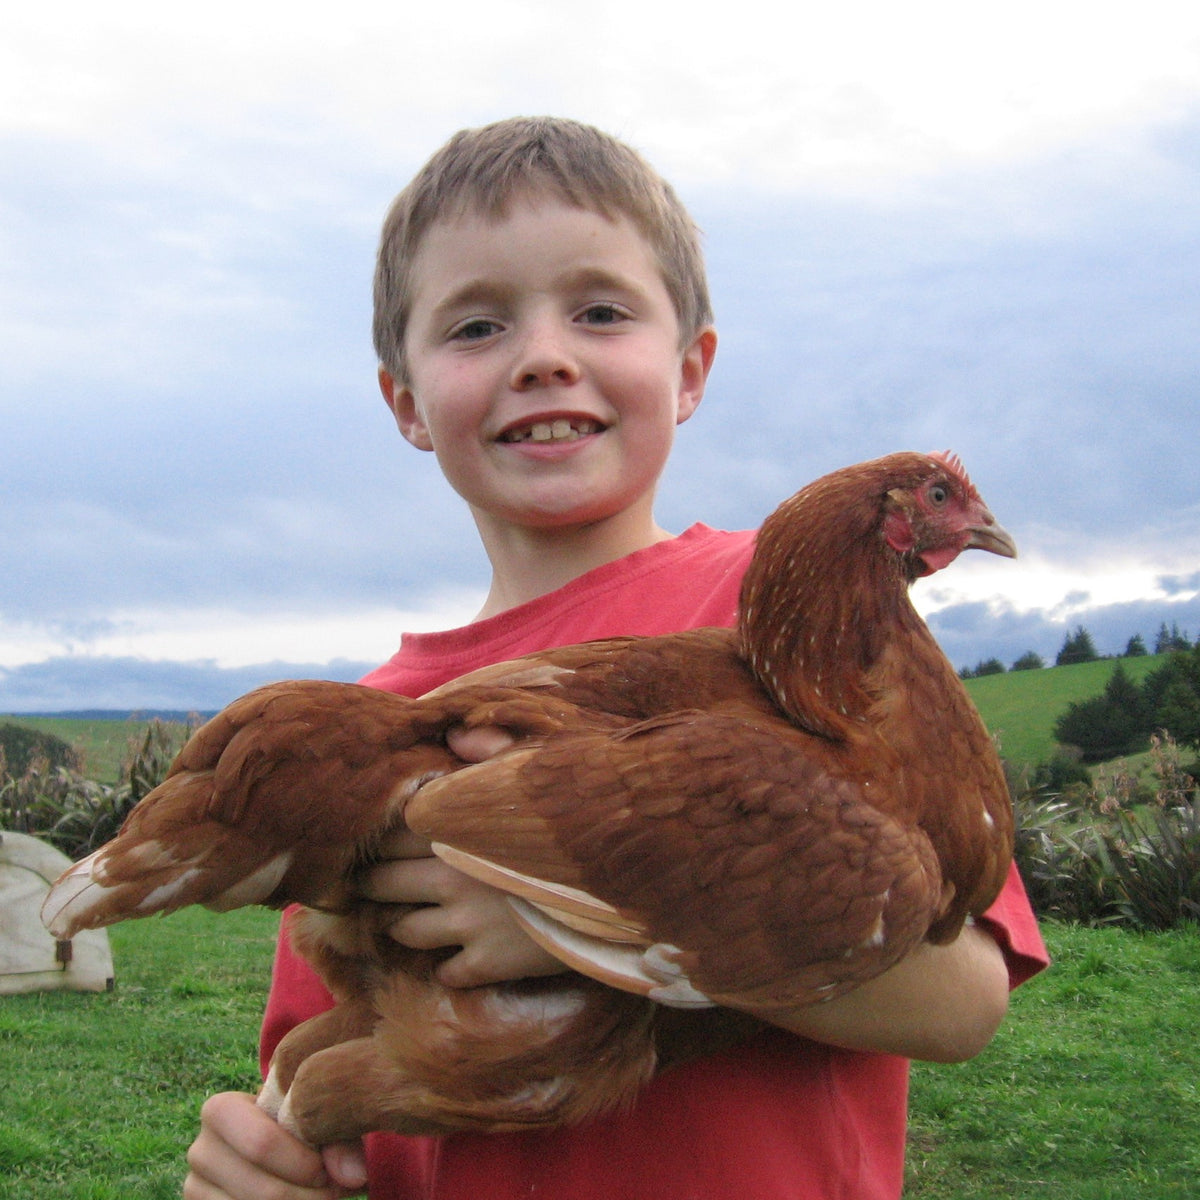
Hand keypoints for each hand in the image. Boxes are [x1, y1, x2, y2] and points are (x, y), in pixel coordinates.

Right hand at [183, 1092, 366, 1198]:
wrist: (272, 1145)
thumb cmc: (299, 1127)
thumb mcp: (317, 1120)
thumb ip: (340, 1140)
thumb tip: (356, 1177)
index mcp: (220, 1110)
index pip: (262, 1145)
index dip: (303, 1164)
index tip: (327, 1170)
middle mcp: (200, 1150)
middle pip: (264, 1190)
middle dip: (308, 1196)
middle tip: (332, 1191)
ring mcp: (195, 1187)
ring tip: (321, 1196)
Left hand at [356, 724, 565, 988]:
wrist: (623, 882)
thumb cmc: (579, 818)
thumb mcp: (540, 770)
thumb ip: (492, 751)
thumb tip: (456, 733)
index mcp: (454, 825)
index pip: (387, 832)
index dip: (378, 838)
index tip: (375, 842)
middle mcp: (448, 875)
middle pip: (380, 884)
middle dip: (371, 885)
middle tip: (371, 886)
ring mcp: (465, 923)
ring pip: (402, 931)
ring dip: (401, 926)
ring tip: (409, 919)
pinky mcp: (487, 963)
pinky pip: (445, 973)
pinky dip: (448, 968)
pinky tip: (460, 956)